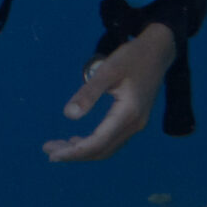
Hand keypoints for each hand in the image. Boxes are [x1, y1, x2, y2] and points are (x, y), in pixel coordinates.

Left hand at [42, 23, 176, 162]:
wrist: (158, 52)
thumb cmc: (132, 58)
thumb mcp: (107, 71)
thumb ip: (88, 93)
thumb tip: (68, 115)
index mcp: (128, 114)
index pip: (97, 142)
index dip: (74, 151)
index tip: (52, 154)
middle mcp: (134, 125)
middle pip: (101, 150)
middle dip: (75, 154)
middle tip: (49, 151)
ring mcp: (136, 124)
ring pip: (107, 148)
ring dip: (83, 151)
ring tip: (58, 147)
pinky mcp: (134, 120)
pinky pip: (112, 141)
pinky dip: (93, 144)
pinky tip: (77, 140)